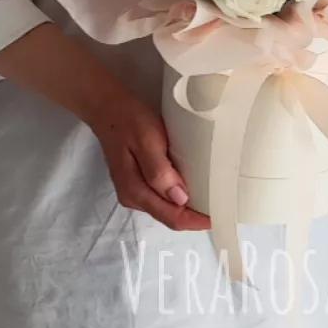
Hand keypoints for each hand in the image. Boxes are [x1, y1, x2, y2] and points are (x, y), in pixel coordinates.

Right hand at [92, 84, 211, 231]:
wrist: (108, 107)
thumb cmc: (130, 120)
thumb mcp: (147, 141)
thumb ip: (160, 172)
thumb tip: (180, 199)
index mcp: (135, 191)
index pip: (171, 217)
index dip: (195, 221)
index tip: (218, 217)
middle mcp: (133, 197)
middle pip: (169, 216)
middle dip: (193, 217)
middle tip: (220, 207)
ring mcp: (133, 190)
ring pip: (165, 208)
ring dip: (186, 207)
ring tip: (210, 198)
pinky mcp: (136, 180)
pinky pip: (160, 196)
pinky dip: (176, 195)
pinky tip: (190, 185)